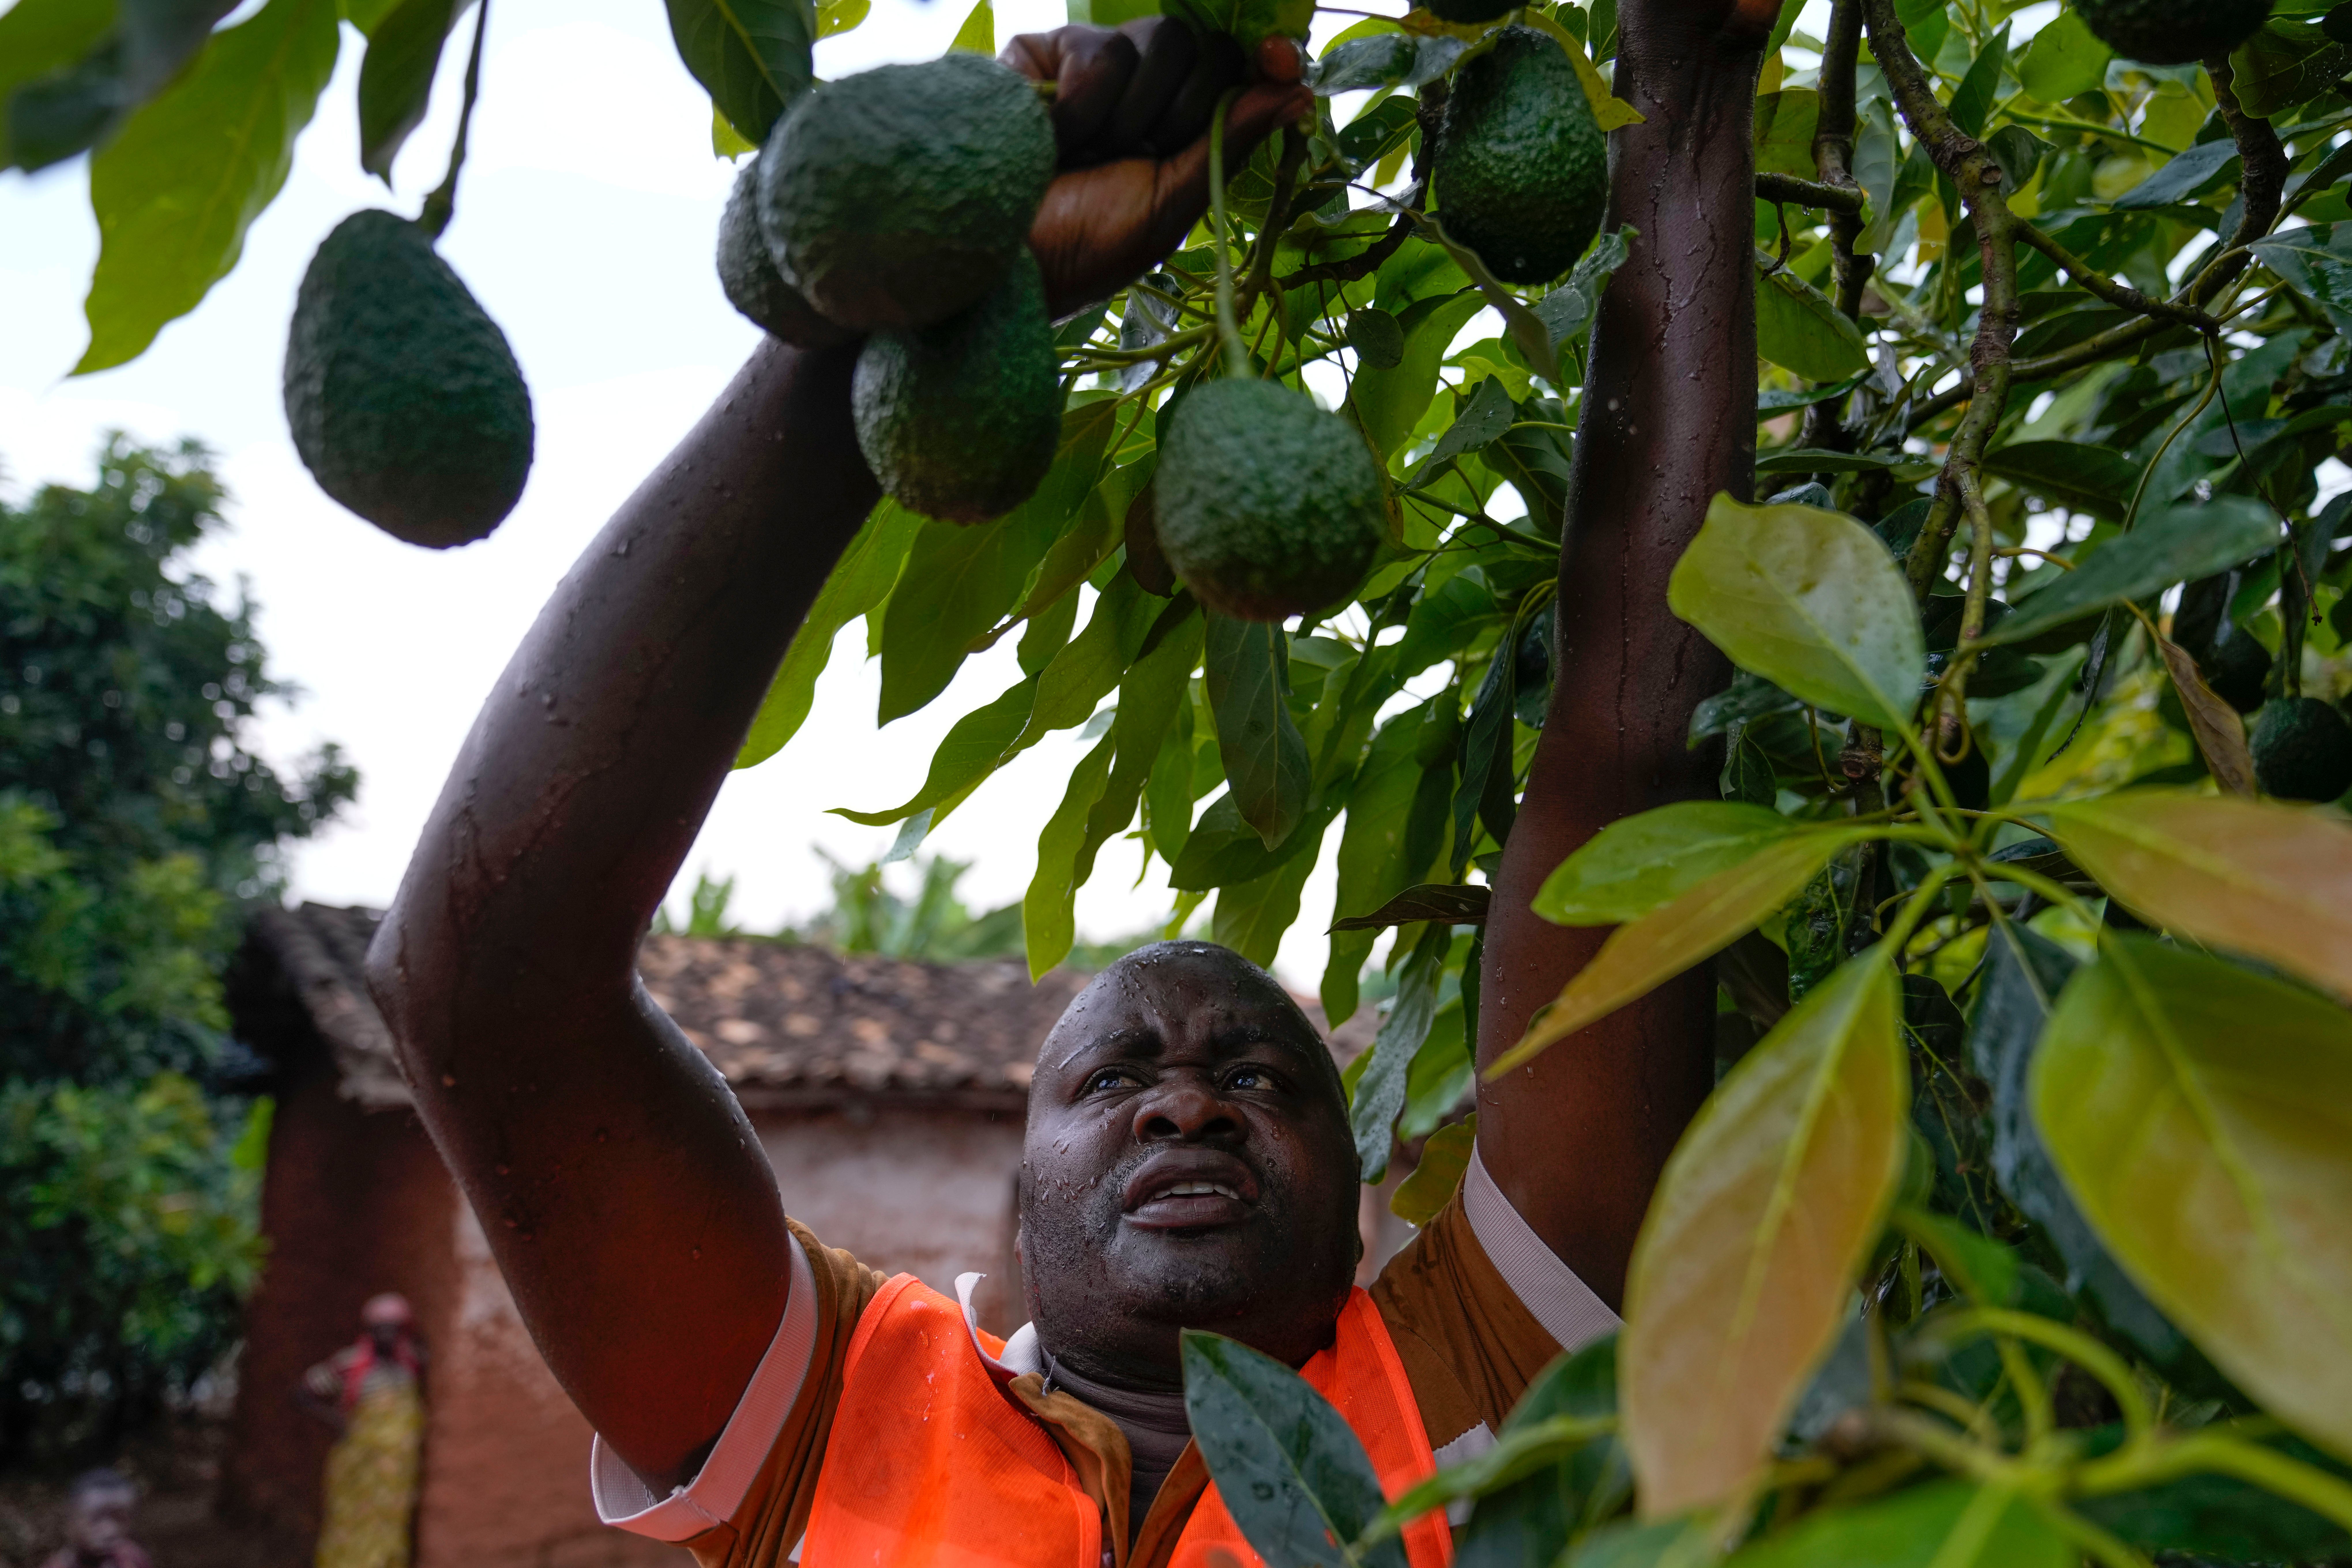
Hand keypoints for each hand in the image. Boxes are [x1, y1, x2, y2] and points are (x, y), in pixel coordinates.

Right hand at [1002, 21, 1312, 316]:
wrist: (1003, 256)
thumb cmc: (1083, 247)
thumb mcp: (1169, 204)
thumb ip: (1228, 142)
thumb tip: (1298, 95)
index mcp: (1176, 129)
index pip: (1234, 69)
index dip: (1264, 59)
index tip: (1282, 64)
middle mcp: (1139, 89)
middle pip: (1204, 48)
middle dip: (1182, 111)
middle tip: (1137, 157)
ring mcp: (1091, 65)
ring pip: (1158, 40)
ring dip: (1130, 115)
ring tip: (1087, 155)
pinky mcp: (1045, 52)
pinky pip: (1099, 50)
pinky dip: (1083, 104)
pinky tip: (1055, 137)